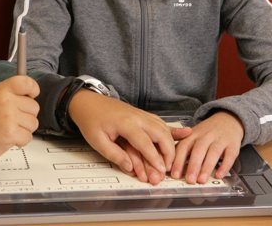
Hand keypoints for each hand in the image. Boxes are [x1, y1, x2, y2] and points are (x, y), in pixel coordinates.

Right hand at [0, 75, 39, 167]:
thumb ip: (9, 94)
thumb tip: (29, 94)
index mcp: (1, 90)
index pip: (27, 83)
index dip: (33, 89)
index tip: (32, 95)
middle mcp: (5, 101)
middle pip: (34, 106)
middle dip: (26, 116)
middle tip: (11, 120)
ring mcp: (8, 117)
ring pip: (33, 123)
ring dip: (24, 129)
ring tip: (8, 129)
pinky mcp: (10, 133)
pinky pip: (28, 136)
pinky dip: (21, 140)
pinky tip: (8, 138)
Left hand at [68, 90, 189, 183]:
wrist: (87, 102)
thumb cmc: (90, 120)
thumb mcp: (97, 141)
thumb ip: (114, 154)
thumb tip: (130, 168)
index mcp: (126, 123)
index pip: (145, 143)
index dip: (154, 158)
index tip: (161, 171)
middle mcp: (137, 117)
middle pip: (160, 134)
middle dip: (168, 152)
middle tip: (169, 168)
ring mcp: (141, 114)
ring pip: (162, 127)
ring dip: (170, 143)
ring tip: (172, 159)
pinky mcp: (141, 114)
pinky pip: (159, 122)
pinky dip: (171, 130)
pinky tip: (184, 133)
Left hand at [171, 111, 243, 183]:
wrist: (227, 120)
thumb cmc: (206, 133)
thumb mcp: (192, 136)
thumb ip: (184, 150)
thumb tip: (172, 168)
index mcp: (193, 135)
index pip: (183, 146)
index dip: (178, 161)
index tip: (175, 174)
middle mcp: (206, 136)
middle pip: (198, 150)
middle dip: (193, 165)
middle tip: (189, 180)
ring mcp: (220, 139)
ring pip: (213, 152)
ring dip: (207, 167)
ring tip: (201, 180)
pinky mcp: (233, 145)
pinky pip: (230, 155)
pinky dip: (225, 166)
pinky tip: (219, 175)